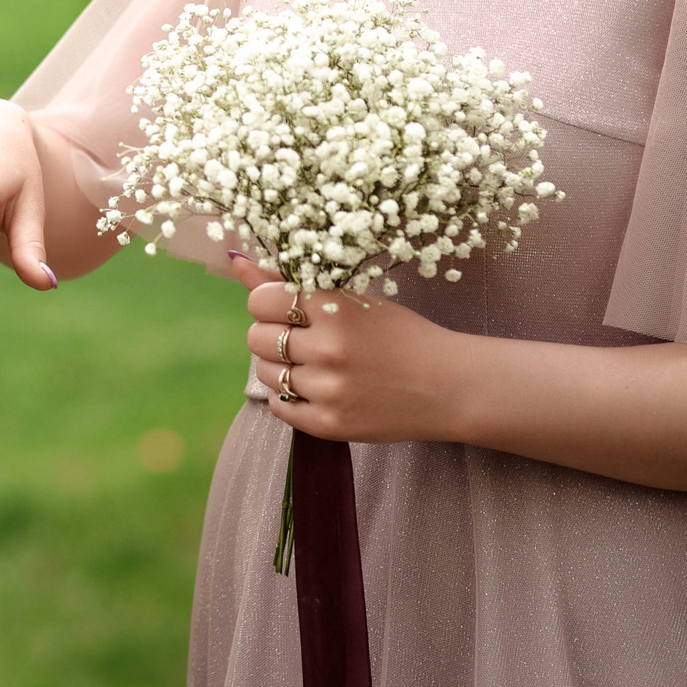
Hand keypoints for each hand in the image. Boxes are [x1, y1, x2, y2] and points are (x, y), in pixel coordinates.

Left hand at [235, 258, 474, 444]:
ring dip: (280, 367)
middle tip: (302, 338)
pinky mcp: (330, 424)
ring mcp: (329, 390)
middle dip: (271, 335)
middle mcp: (329, 349)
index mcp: (336, 310)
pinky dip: (289, 396)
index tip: (287, 308)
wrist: (448, 386)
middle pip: (257, 337)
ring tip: (312, 364)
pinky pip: (279, 406)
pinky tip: (315, 388)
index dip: (269, 302)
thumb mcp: (355, 301)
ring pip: (265, 373)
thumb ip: (293, 283)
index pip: (262, 300)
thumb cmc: (402, 336)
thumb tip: (239, 262)